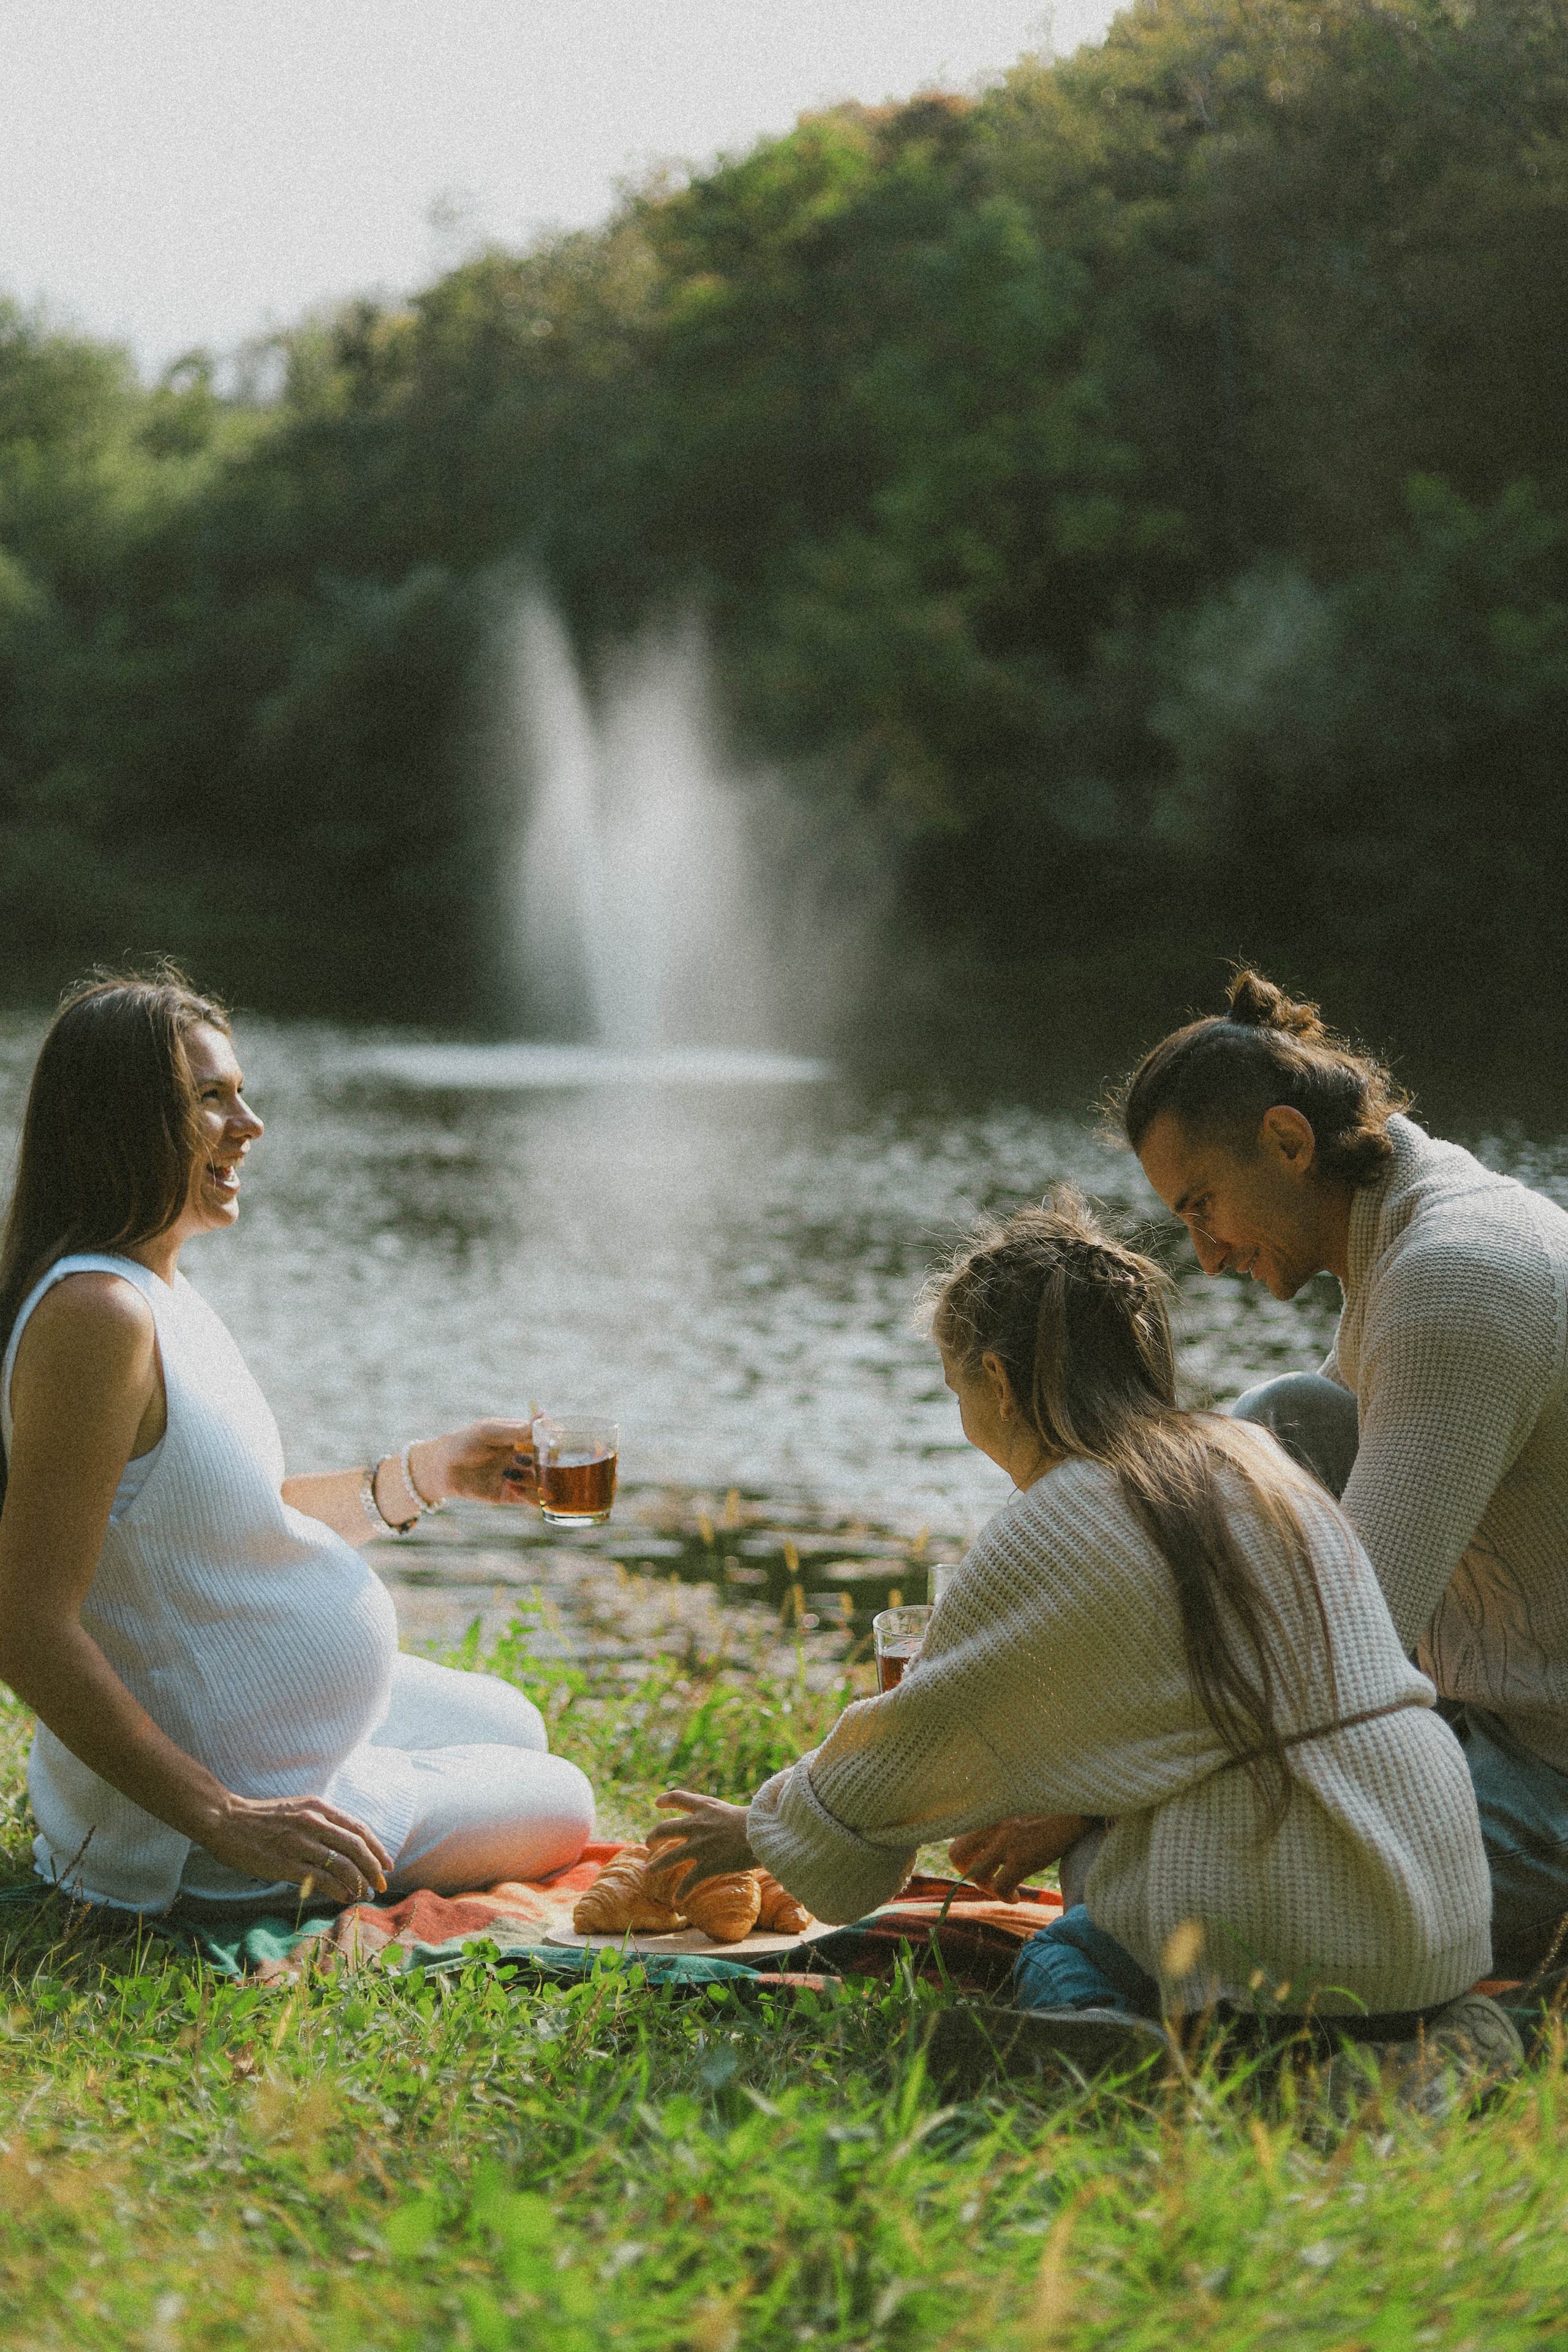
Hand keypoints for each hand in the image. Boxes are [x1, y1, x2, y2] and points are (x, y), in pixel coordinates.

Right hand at [195, 1792, 395, 1905]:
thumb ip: (320, 1824)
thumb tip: (343, 1847)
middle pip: (356, 1847)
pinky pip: (320, 1878)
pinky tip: (343, 1898)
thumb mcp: (297, 1810)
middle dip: (374, 1868)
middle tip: (383, 1884)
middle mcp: (313, 1822)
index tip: (387, 1865)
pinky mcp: (285, 1863)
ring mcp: (299, 1842)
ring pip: (342, 1864)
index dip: (377, 1848)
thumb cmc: (261, 1818)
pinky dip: (337, 1890)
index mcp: (318, 1808)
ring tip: (365, 1894)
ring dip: (358, 1882)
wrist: (225, 1820)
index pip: (359, 1829)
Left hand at [409, 1416, 540, 1509]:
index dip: (554, 1443)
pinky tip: (512, 1486)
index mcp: (521, 1437)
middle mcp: (524, 1457)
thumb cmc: (463, 1442)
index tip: (553, 1445)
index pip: (548, 1440)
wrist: (440, 1467)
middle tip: (535, 1461)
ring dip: (536, 1479)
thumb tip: (544, 1415)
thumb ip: (517, 1429)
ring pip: (544, 1482)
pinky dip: (530, 1496)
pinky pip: (532, 1500)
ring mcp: (519, 1477)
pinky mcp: (510, 1495)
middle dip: (548, 1464)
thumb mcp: (489, 1431)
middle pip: (550, 1463)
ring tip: (514, 1471)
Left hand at [647, 1790, 754, 1884]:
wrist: (763, 1834)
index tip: (657, 1803)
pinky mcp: (707, 1865)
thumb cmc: (757, 1821)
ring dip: (656, 1865)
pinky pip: (689, 1881)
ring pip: (669, 1857)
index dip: (666, 1799)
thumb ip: (719, 1815)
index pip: (679, 1797)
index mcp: (705, 1807)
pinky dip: (681, 1892)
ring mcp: (700, 1846)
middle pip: (665, 1828)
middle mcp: (698, 1825)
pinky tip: (676, 1900)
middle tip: (647, 1842)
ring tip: (647, 1870)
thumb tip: (719, 1820)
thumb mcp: (733, 1810)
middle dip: (653, 1836)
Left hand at [947, 1813, 1086, 1899]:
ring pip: (976, 1875)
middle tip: (985, 1878)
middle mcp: (992, 1824)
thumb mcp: (1017, 1807)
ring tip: (1004, 1890)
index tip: (979, 1862)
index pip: (957, 1832)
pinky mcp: (1021, 1858)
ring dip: (987, 1889)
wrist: (1077, 1806)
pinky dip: (1005, 1897)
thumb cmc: (1051, 1807)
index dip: (965, 1854)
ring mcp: (1005, 1841)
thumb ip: (1001, 1819)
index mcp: (990, 1811)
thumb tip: (992, 1842)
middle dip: (966, 1871)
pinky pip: (1000, 1887)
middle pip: (956, 1853)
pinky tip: (1015, 1897)